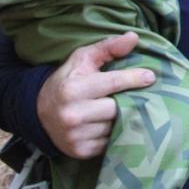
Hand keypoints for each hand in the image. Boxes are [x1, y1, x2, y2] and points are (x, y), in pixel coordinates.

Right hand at [36, 32, 153, 158]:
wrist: (38, 112)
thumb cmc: (67, 81)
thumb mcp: (82, 59)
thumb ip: (108, 47)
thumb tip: (134, 37)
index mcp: (72, 90)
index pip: (113, 83)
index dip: (134, 79)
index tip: (150, 77)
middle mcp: (72, 114)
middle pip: (117, 107)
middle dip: (128, 100)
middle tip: (138, 95)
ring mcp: (76, 136)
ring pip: (116, 126)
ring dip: (124, 117)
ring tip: (125, 108)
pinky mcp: (81, 151)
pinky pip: (111, 142)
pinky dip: (116, 132)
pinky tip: (115, 123)